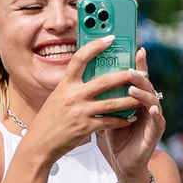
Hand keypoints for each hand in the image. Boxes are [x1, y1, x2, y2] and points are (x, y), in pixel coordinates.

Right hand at [26, 37, 140, 165]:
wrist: (39, 143)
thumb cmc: (50, 120)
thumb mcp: (58, 97)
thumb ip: (73, 86)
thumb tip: (91, 75)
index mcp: (65, 84)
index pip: (80, 58)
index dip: (96, 46)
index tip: (110, 39)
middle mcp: (73, 95)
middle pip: (104, 81)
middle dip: (126, 76)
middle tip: (141, 73)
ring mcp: (79, 111)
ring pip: (111, 103)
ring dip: (130, 100)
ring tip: (143, 98)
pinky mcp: (85, 128)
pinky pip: (109, 122)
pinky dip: (122, 120)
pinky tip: (131, 118)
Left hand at [95, 49, 165, 182]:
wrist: (123, 162)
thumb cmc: (116, 136)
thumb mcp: (108, 112)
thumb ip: (105, 95)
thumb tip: (89, 74)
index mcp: (136, 98)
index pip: (137, 77)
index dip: (139, 63)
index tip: (136, 48)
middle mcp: (147, 105)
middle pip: (146, 85)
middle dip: (139, 75)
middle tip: (129, 69)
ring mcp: (153, 119)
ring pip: (153, 100)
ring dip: (144, 93)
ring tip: (133, 87)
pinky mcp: (155, 133)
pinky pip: (157, 121)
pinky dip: (154, 113)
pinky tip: (150, 108)